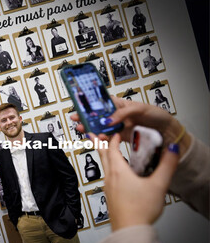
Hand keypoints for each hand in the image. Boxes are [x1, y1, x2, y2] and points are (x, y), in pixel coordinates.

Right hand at [70, 96, 189, 156]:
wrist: (166, 131)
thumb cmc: (156, 115)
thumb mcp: (140, 109)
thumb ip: (122, 114)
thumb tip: (108, 120)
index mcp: (120, 104)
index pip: (102, 102)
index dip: (91, 104)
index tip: (80, 105)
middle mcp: (117, 115)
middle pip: (98, 116)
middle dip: (86, 117)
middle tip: (76, 119)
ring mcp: (118, 127)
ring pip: (101, 128)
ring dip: (92, 129)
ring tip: (84, 130)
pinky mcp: (121, 138)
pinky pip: (109, 139)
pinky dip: (102, 140)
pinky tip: (97, 139)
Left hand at [96, 133, 178, 230]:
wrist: (129, 231)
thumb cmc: (139, 211)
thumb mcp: (158, 185)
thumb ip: (167, 165)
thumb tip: (172, 150)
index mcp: (118, 171)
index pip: (113, 149)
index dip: (114, 138)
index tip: (115, 131)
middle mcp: (110, 178)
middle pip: (103, 155)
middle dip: (99, 142)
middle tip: (92, 132)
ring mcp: (108, 188)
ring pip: (104, 166)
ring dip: (103, 155)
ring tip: (102, 149)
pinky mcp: (110, 196)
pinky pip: (107, 177)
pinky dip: (108, 168)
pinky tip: (114, 173)